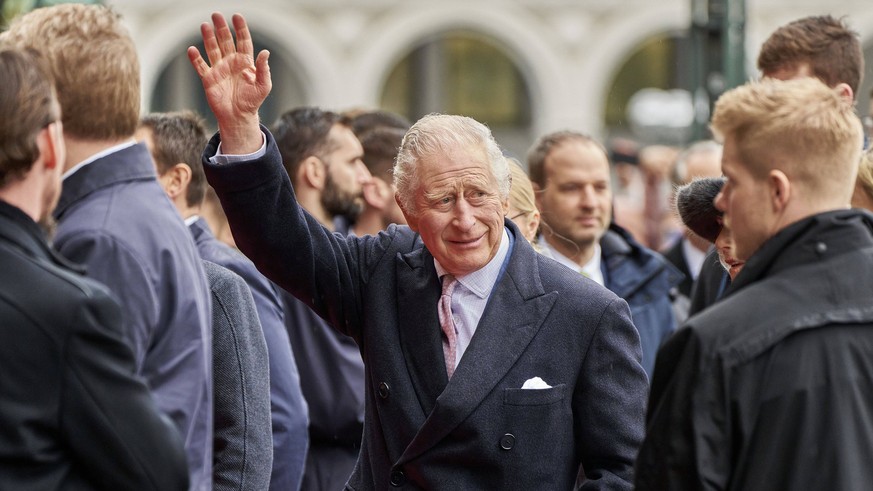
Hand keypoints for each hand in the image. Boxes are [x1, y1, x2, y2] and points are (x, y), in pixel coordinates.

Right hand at [188, 12, 270, 153]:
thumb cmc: (252, 102)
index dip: (240, 29)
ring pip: (212, 49)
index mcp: (245, 62)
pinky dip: (196, 58)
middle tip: (216, 15)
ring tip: (205, 25)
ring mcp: (219, 69)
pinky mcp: (208, 79)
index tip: (237, 17)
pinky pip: (200, 66)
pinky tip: (192, 49)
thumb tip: (265, 52)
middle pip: (225, 41)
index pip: (243, 41)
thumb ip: (264, 69)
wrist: (238, 116)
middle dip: (221, 28)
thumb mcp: (263, 86)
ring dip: (208, 37)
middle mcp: (231, 62)